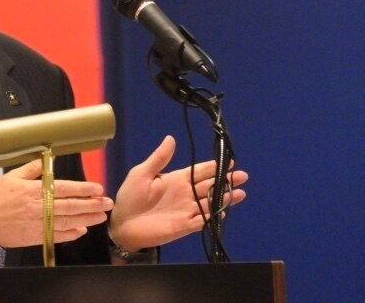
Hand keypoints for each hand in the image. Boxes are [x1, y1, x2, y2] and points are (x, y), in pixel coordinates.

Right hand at [0, 159, 113, 247]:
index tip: (97, 188)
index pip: (63, 188)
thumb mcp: (11, 176)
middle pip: (70, 206)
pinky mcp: (35, 237)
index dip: (82, 189)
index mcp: (33, 190)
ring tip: (101, 216)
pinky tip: (82, 229)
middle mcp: (38, 207)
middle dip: (92, 204)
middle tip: (108, 203)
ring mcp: (38, 224)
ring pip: (68, 221)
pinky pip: (58, 236)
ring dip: (87, 218)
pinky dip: (71, 233)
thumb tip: (47, 158)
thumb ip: (31, 168)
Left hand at [108, 135, 248, 251]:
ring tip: (241, 193)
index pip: (198, 171)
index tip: (229, 160)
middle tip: (243, 175)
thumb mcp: (141, 173)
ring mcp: (186, 210)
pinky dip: (213, 217)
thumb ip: (158, 159)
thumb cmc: (130, 197)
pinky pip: (202, 220)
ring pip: (210, 203)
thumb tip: (171, 138)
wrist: (122, 223)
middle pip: (210, 186)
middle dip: (226, 180)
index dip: (213, 166)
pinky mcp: (184, 226)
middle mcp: (185, 194)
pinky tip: (223, 212)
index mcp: (175, 179)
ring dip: (225, 198)